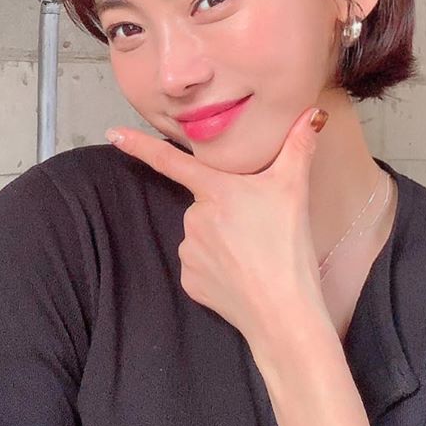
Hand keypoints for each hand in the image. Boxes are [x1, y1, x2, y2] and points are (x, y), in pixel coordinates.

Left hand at [105, 106, 330, 343]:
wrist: (282, 312)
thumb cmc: (288, 247)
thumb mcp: (295, 191)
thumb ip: (299, 147)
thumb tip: (313, 113)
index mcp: (215, 191)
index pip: (171, 161)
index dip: (139, 145)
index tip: (112, 133)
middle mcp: (194, 219)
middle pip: (205, 205)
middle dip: (226, 212)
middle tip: (259, 229)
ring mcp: (188, 252)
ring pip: (201, 236)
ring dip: (222, 240)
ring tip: (253, 254)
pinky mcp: (189, 281)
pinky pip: (199, 265)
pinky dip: (216, 267)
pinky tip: (240, 274)